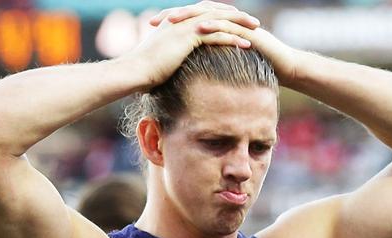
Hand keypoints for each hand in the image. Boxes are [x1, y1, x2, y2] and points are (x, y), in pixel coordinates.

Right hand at [128, 2, 259, 89]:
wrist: (135, 71)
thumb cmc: (144, 71)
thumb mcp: (160, 61)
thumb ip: (171, 57)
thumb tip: (176, 67)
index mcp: (176, 22)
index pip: (204, 13)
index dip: (222, 16)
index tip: (237, 22)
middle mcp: (182, 20)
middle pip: (215, 11)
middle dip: (236, 15)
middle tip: (254, 21)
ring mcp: (185, 27)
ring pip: (219, 20)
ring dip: (240, 24)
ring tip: (257, 30)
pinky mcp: (188, 37)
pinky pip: (216, 35)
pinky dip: (232, 38)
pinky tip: (246, 44)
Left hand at [149, 2, 297, 86]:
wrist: (284, 67)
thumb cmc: (257, 70)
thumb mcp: (226, 67)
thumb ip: (209, 66)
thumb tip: (186, 77)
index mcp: (217, 28)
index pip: (189, 22)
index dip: (170, 24)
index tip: (151, 29)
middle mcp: (224, 22)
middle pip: (194, 14)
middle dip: (173, 16)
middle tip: (154, 20)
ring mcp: (235, 24)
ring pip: (208, 16)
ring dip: (189, 17)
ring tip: (172, 20)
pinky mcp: (246, 30)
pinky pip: (227, 25)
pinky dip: (213, 26)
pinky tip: (200, 29)